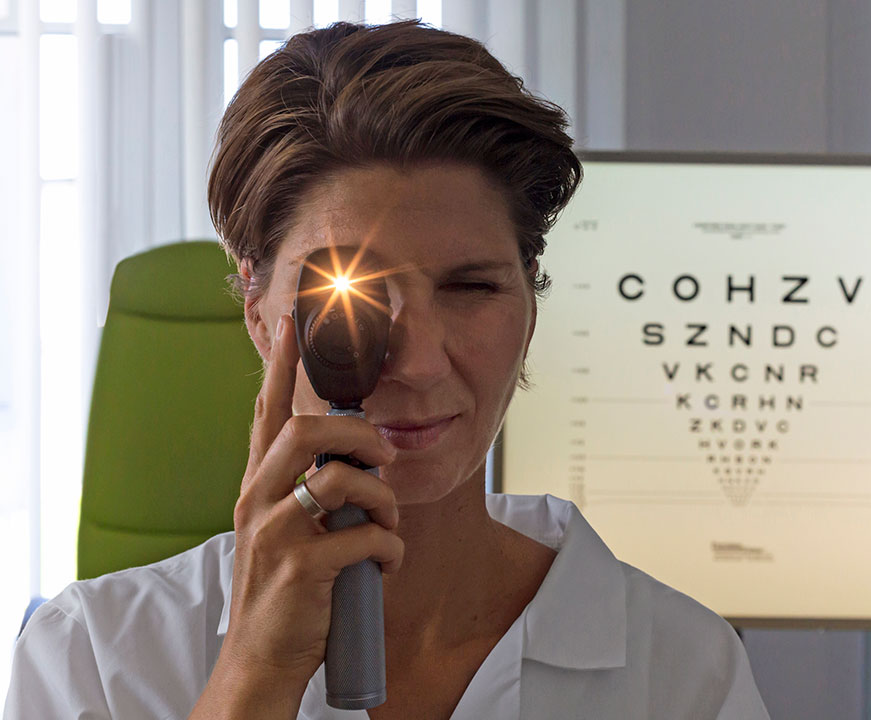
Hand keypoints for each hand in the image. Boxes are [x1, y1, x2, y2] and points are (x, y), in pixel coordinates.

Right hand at [196, 313, 402, 716]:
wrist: (260, 662)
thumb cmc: (283, 592)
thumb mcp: (283, 531)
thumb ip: (308, 492)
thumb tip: (359, 464)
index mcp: (257, 487)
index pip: (266, 414)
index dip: (279, 367)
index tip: (292, 324)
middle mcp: (257, 501)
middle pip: (305, 431)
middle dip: (358, 434)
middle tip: (385, 458)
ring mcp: (275, 534)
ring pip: (339, 480)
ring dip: (382, 499)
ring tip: (389, 524)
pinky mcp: (300, 569)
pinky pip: (363, 537)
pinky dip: (389, 548)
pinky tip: (386, 564)